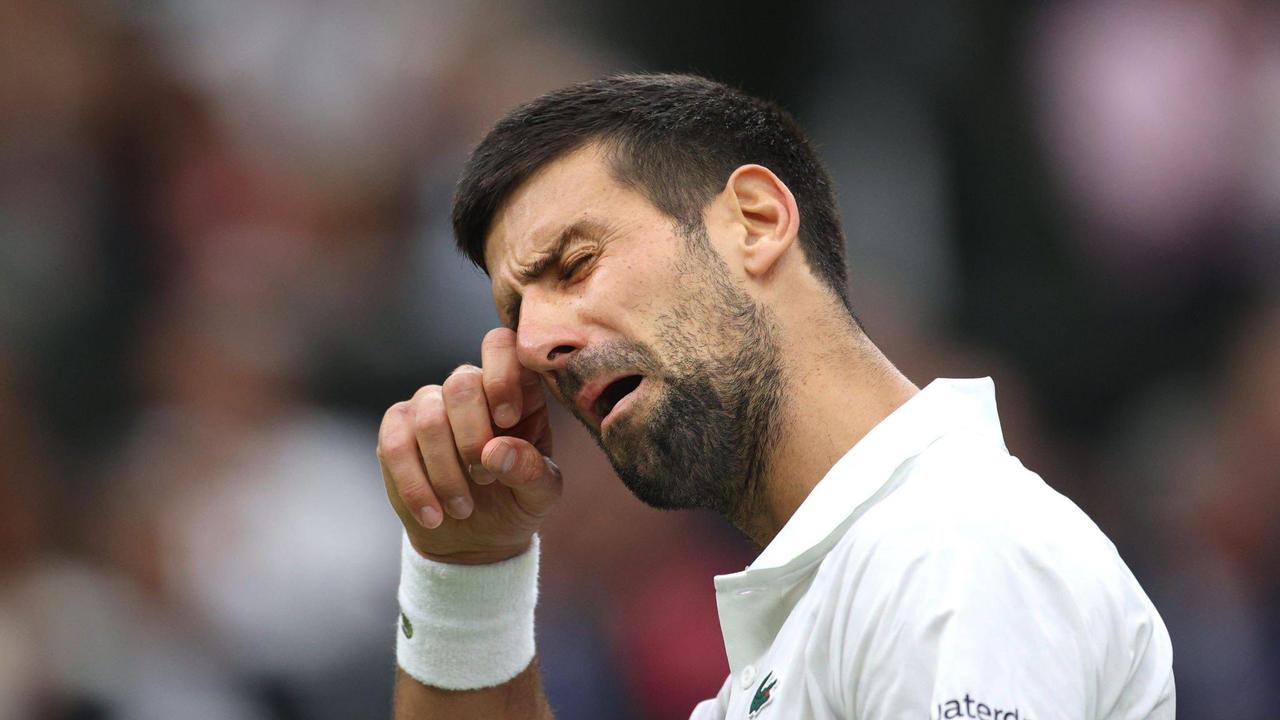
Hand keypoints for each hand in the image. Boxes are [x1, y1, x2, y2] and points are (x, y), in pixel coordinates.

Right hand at [377, 328, 561, 564]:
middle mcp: (471, 387)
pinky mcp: (397, 430)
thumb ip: (531, 470)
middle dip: (472, 438)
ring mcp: (430, 404)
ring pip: (428, 417)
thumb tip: (495, 452)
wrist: (478, 536)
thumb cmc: (518, 499)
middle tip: (485, 480)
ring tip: (463, 508)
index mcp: (516, 388)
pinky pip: (395, 445)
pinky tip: (434, 515)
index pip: (502, 346)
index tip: (507, 420)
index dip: (501, 376)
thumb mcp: (541, 492)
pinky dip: (415, 486)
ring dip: (446, 472)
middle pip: (461, 384)